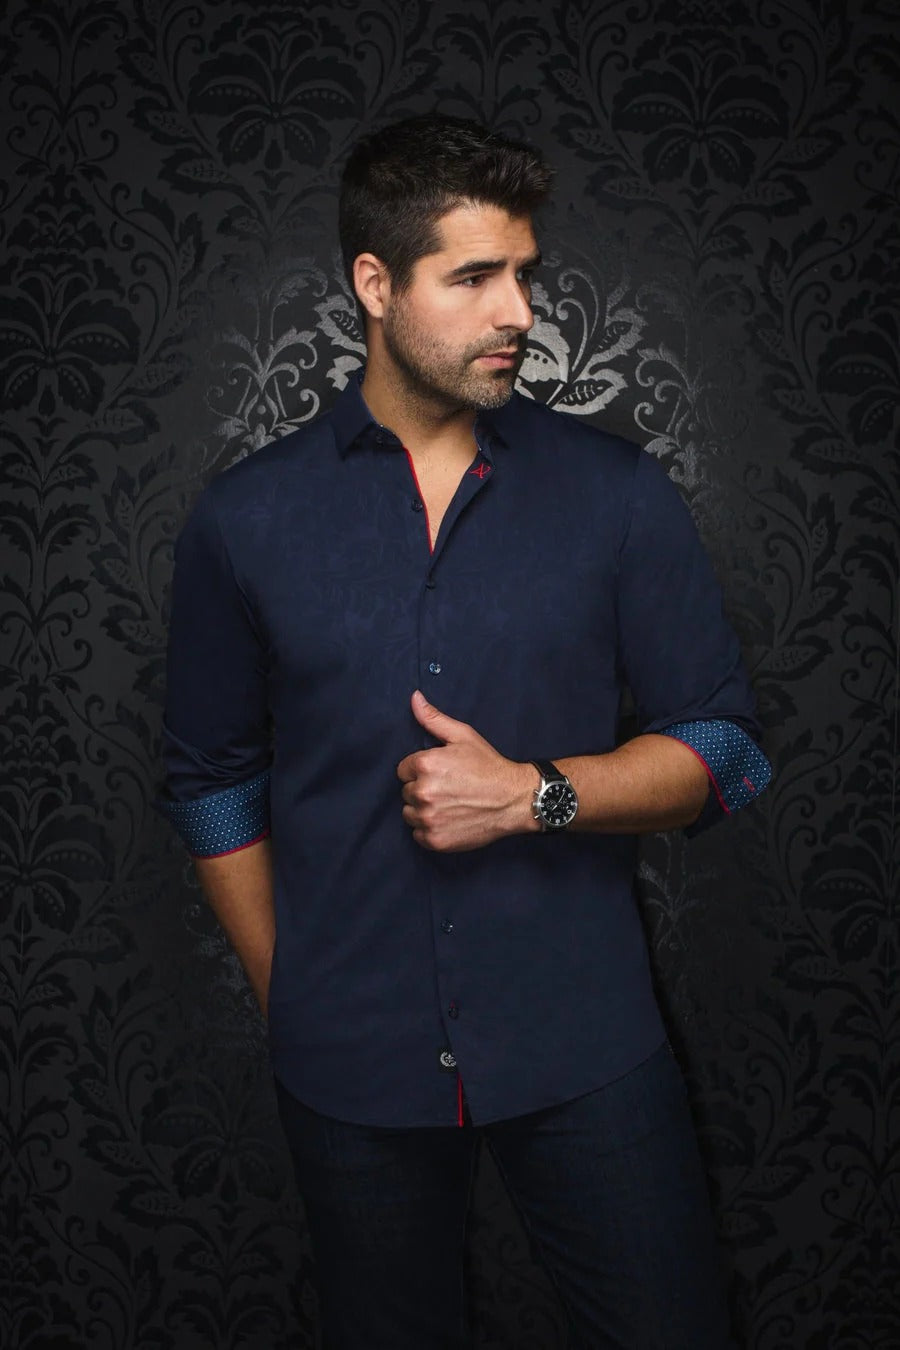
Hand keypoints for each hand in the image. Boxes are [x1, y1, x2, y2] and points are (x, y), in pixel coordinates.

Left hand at [397, 690, 536, 851]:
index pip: (403, 770)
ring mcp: (428, 818)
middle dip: (423, 789)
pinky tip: (449, 820)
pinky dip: (430, 830)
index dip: (421, 770)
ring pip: (410, 814)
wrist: (513, 799)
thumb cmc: (488, 766)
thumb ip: (433, 718)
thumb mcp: (463, 736)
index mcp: (425, 764)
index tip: (441, 773)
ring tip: (448, 805)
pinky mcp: (434, 839)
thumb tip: (414, 697)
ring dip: (423, 810)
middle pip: (406, 792)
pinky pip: (418, 834)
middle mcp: (422, 792)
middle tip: (448, 789)